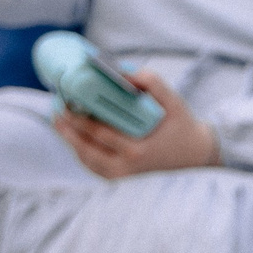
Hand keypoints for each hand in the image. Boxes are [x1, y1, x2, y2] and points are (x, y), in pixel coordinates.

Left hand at [54, 68, 220, 178]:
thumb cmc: (182, 127)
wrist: (194, 157)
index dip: (79, 117)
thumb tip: (124, 73)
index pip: (100, 133)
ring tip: (59, 121)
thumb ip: (152, 84)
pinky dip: (81, 151)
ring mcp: (120, 177)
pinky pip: (93, 166)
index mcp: (138, 149)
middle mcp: (126, 167)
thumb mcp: (173, 102)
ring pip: (85, 158)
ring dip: (69, 139)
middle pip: (86, 147)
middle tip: (57, 107)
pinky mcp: (118, 180)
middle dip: (68, 126)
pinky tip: (73, 136)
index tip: (67, 101)